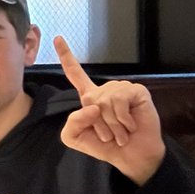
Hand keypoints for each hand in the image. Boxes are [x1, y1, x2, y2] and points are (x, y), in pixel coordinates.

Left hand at [54, 36, 164, 185]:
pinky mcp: (137, 91)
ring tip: (120, 131)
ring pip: (105, 101)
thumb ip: (72, 123)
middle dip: (98, 123)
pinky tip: (131, 125)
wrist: (130, 156)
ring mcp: (121, 89)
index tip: (57, 37)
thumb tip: (91, 105)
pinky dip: (123, 119)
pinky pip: (120, 101)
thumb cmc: (104, 146)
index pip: (74, 73)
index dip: (66, 56)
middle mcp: (105, 90)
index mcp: (89, 97)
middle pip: (89, 99)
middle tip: (109, 134)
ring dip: (112, 123)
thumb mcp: (74, 137)